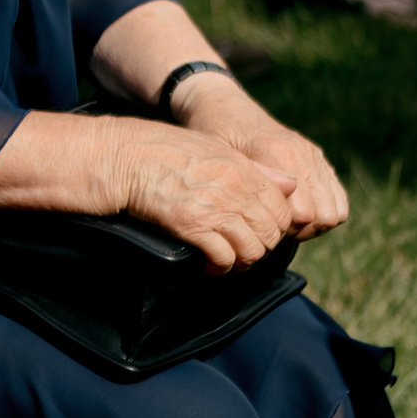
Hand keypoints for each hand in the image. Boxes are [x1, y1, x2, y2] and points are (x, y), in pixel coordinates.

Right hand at [105, 115, 295, 271]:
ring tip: (229, 262)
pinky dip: (219, 268)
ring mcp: (215, 208)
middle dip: (260, 247)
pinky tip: (209, 266)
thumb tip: (290, 184)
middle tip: (243, 250)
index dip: (274, 227)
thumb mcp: (216, 149)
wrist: (125, 157)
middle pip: (270, 234)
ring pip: (251, 250)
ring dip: (242, 261)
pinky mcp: (192, 226)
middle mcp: (235, 189)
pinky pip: (223, 257)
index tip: (258, 232)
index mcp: (244, 170)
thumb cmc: (166, 151)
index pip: (282, 209)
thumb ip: (256, 169)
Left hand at [174, 81, 349, 238]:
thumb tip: (253, 226)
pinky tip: (297, 211)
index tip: (262, 227)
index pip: (303, 213)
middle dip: (302, 231)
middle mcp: (301, 154)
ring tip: (285, 222)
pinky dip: (324, 211)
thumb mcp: (217, 160)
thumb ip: (240, 187)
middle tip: (274, 228)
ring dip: (315, 224)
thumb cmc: (212, 135)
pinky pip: (337, 197)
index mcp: (277, 154)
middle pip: (324, 215)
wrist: (224, 106)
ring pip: (336, 210)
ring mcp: (313, 155)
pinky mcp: (317, 158)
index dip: (285, 230)